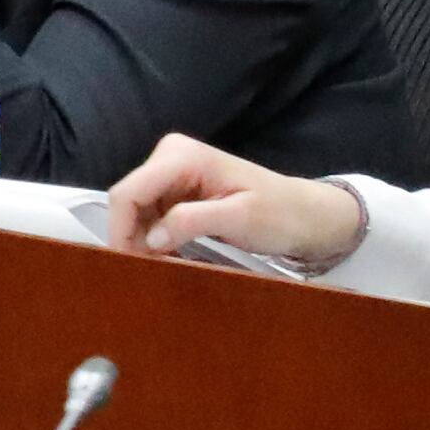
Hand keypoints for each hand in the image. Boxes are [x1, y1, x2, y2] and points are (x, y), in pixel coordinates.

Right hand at [103, 132, 364, 272]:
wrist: (309, 216)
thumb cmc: (282, 215)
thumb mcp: (240, 219)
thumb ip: (191, 222)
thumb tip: (148, 240)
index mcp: (181, 156)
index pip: (129, 193)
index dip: (121, 230)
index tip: (129, 266)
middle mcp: (170, 157)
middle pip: (128, 201)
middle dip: (131, 237)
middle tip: (146, 272)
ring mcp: (172, 173)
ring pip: (136, 211)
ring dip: (142, 241)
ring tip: (160, 267)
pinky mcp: (177, 189)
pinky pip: (150, 215)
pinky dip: (154, 238)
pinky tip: (168, 256)